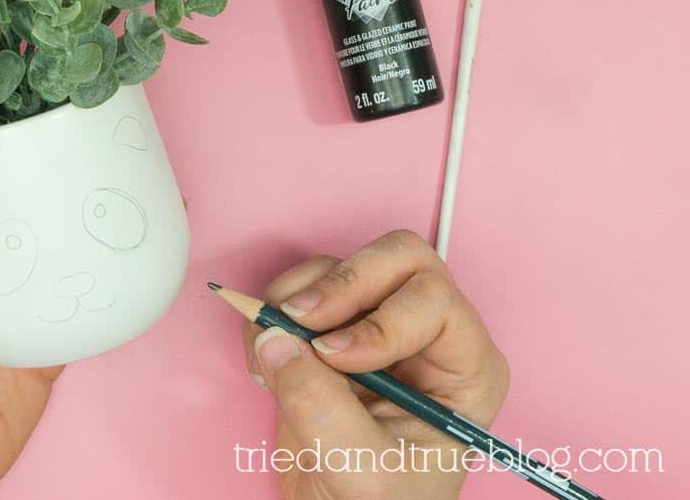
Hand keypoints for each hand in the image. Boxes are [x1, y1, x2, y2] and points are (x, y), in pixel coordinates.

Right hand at [242, 230, 509, 499]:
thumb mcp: (359, 468)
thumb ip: (320, 406)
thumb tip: (275, 340)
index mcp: (464, 369)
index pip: (435, 301)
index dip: (381, 319)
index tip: (334, 357)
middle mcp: (428, 335)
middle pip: (397, 260)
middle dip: (342, 283)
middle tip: (297, 319)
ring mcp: (377, 324)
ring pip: (343, 265)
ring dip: (297, 299)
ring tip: (273, 354)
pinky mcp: (333, 327)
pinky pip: (302, 285)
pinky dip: (272, 310)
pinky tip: (266, 360)